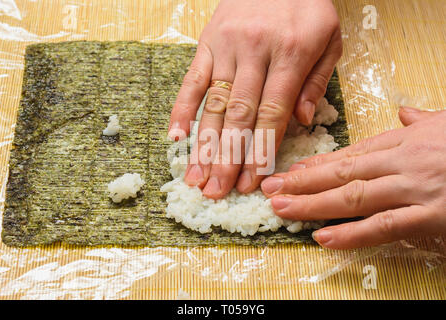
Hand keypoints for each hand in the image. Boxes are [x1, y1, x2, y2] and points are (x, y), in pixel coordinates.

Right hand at [168, 0, 341, 198]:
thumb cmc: (305, 6)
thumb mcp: (329, 38)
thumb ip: (318, 81)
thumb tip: (302, 122)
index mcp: (291, 53)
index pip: (272, 113)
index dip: (261, 151)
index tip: (253, 182)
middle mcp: (255, 52)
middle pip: (239, 116)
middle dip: (229, 159)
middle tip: (219, 192)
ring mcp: (226, 48)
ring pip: (214, 104)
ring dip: (205, 145)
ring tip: (197, 178)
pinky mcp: (206, 44)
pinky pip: (191, 81)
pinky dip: (181, 110)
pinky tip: (176, 138)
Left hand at [261, 107, 445, 248]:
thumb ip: (420, 121)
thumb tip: (403, 112)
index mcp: (405, 141)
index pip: (349, 153)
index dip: (315, 165)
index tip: (289, 171)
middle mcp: (403, 162)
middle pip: (342, 173)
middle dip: (302, 183)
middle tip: (269, 188)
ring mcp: (416, 189)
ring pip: (353, 197)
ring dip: (313, 205)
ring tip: (282, 209)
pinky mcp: (433, 216)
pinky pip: (385, 227)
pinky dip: (352, 234)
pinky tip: (323, 237)